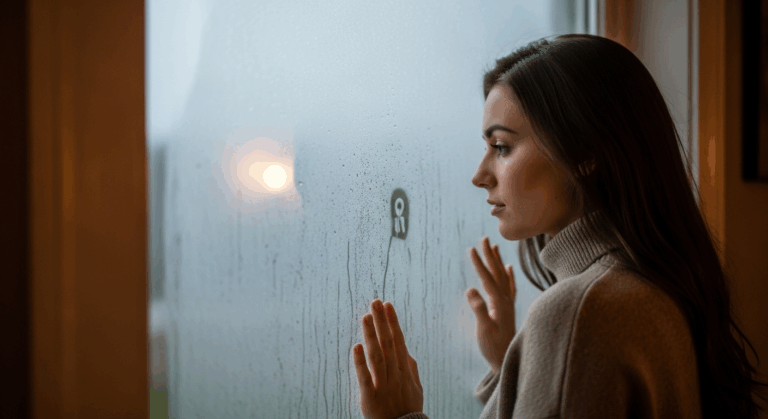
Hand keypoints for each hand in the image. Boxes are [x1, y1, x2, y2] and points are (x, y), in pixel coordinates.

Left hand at [352, 299, 422, 418]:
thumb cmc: (409, 409)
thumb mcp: (416, 388)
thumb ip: (411, 368)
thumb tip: (406, 350)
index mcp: (405, 370)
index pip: (399, 341)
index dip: (392, 322)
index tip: (387, 305)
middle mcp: (395, 375)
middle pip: (388, 344)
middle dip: (382, 322)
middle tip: (375, 302)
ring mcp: (384, 385)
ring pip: (377, 356)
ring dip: (371, 335)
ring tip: (365, 317)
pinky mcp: (371, 397)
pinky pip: (365, 377)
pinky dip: (360, 362)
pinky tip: (356, 346)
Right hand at [467, 237, 517, 373]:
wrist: (506, 361)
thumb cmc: (493, 348)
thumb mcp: (484, 330)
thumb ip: (479, 310)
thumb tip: (470, 290)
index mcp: (499, 303)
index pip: (487, 278)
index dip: (479, 263)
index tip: (471, 248)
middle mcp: (506, 300)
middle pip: (497, 273)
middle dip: (490, 255)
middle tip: (484, 238)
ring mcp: (508, 304)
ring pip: (503, 277)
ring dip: (498, 261)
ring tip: (494, 246)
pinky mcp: (507, 309)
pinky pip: (509, 287)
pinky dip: (509, 276)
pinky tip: (508, 268)